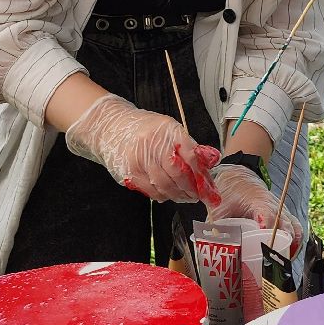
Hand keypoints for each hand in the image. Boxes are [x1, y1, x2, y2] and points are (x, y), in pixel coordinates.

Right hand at [65, 93, 220, 203]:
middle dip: (191, 189)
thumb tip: (207, 166)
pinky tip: (169, 195)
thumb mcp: (171, 129)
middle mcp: (155, 144)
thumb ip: (188, 146)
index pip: (191, 155)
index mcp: (170, 131)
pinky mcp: (130, 171)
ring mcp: (140, 158)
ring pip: (164, 185)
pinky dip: (162, 195)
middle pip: (178, 174)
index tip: (208, 187)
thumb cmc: (148, 129)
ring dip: (178, 195)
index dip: (201, 174)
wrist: (115, 127)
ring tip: (186, 197)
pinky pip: (150, 190)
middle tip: (198, 196)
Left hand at [206, 163, 303, 256]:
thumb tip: (212, 248)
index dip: (270, 229)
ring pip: (295, 230)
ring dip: (292, 248)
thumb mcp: (220, 208)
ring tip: (283, 266)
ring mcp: (283, 212)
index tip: (267, 244)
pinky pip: (296, 231)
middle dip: (283, 246)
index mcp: (260, 201)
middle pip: (287, 227)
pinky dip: (294, 245)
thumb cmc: (231, 194)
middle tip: (273, 265)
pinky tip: (287, 259)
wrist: (241, 179)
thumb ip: (216, 227)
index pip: (269, 215)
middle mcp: (276, 207)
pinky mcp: (285, 218)